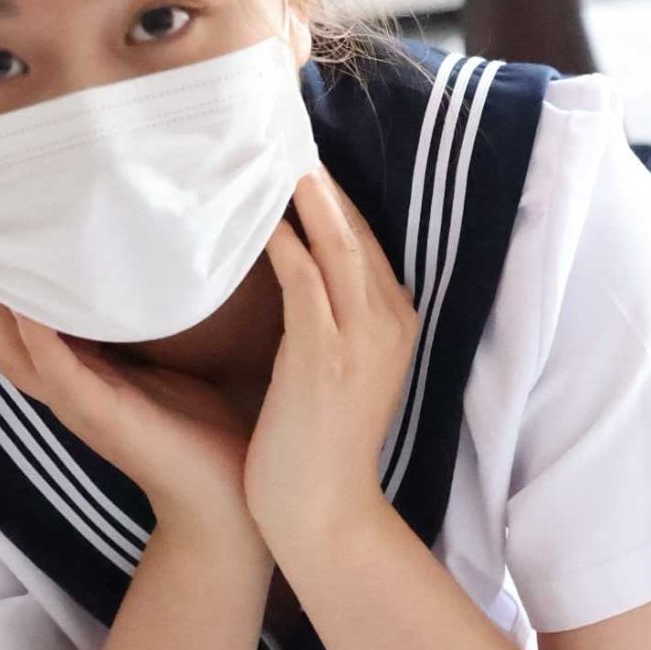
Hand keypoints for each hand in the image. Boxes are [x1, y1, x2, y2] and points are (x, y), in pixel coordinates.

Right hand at [0, 279, 262, 548]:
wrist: (227, 500)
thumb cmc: (202, 427)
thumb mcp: (166, 360)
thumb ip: (145, 317)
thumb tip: (153, 257)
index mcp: (76, 373)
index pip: (16, 321)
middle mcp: (66, 387)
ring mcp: (79, 405)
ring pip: (15, 352)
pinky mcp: (104, 418)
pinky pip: (59, 376)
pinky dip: (40, 342)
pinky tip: (30, 308)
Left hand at [243, 167, 419, 550]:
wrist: (324, 517)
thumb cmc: (317, 449)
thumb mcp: (340, 374)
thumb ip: (332, 323)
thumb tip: (299, 274)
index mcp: (397, 323)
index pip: (367, 240)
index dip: (335, 197)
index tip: (296, 155)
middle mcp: (388, 321)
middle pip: (357, 229)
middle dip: (321, 181)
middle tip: (279, 132)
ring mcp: (360, 337)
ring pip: (336, 242)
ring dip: (304, 196)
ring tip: (268, 152)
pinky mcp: (323, 355)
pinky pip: (302, 275)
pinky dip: (281, 238)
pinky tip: (253, 213)